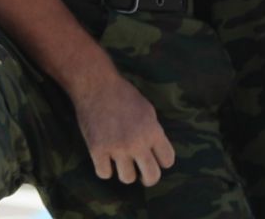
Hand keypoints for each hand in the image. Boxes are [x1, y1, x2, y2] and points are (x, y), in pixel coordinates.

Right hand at [70, 70, 174, 185]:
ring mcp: (117, 148)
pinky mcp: (97, 150)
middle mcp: (137, 142)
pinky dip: (104, 168)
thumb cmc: (123, 94)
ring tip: (121, 162)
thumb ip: (153, 132)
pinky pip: (104, 174)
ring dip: (125, 172)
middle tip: (141, 172)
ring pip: (127, 178)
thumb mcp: (147, 110)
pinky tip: (104, 158)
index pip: (167, 161)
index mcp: (153, 131)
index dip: (162, 161)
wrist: (96, 85)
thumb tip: (156, 152)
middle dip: (148, 177)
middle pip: (152, 177)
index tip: (154, 159)